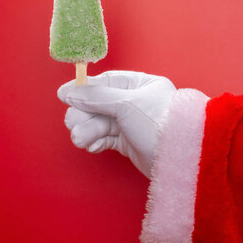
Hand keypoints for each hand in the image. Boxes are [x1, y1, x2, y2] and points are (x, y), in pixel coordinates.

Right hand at [57, 71, 176, 178]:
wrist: (178, 160)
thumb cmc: (160, 125)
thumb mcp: (126, 105)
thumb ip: (96, 97)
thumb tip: (68, 91)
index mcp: (142, 85)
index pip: (107, 82)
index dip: (84, 89)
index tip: (64, 96)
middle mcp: (137, 102)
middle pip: (99, 104)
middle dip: (84, 115)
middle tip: (73, 125)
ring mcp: (132, 123)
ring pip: (100, 123)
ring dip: (87, 131)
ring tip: (81, 140)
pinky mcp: (129, 142)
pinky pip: (105, 138)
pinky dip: (96, 141)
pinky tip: (93, 146)